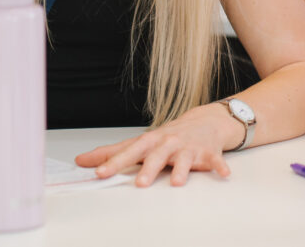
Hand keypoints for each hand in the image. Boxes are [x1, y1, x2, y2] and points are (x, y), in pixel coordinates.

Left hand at [75, 103, 239, 186]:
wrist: (206, 121)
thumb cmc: (169, 136)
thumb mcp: (141, 142)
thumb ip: (112, 153)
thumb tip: (82, 161)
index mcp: (151, 141)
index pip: (131, 152)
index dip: (115, 162)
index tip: (101, 173)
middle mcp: (170, 143)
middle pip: (158, 155)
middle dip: (149, 168)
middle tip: (141, 183)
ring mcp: (189, 148)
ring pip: (185, 158)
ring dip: (181, 169)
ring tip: (176, 182)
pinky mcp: (208, 153)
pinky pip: (215, 160)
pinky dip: (220, 166)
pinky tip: (223, 174)